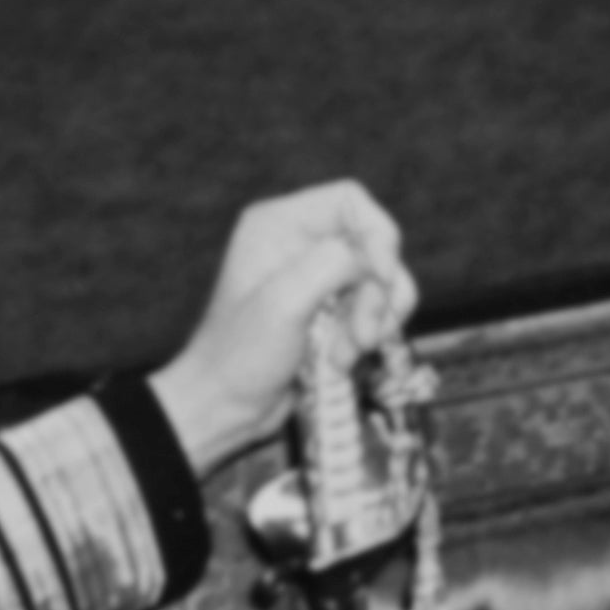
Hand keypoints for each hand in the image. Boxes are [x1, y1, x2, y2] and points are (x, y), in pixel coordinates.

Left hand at [152, 180, 415, 470]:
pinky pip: (378, 309)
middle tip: (362, 336)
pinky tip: (343, 360)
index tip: (379, 279)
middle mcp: (301, 242)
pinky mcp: (334, 310)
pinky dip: (372, 335)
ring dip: (377, 320)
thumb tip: (374, 259)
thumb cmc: (240, 356)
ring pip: (384, 281)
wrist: (225, 408)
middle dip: (377, 294)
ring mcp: (320, 277)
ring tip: (347, 354)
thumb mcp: (284, 302)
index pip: (351, 201)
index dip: (377, 236)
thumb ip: (332, 263)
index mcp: (279, 224)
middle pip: (375, 245)